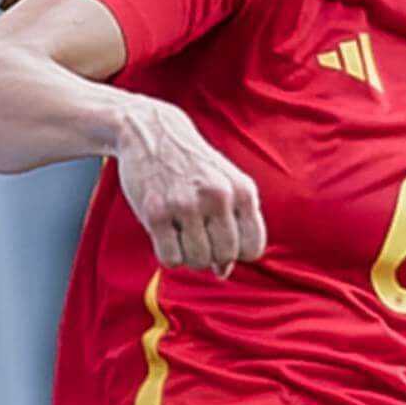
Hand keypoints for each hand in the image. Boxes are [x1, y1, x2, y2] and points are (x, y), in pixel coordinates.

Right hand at [110, 98, 265, 275]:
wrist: (152, 131)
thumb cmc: (193, 165)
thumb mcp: (224, 185)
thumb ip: (233, 226)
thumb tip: (224, 273)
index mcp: (242, 190)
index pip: (253, 248)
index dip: (238, 252)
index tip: (222, 240)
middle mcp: (218, 196)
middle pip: (225, 256)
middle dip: (212, 256)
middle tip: (198, 237)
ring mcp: (186, 204)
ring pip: (198, 261)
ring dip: (189, 256)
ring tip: (181, 235)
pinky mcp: (156, 212)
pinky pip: (170, 258)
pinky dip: (168, 256)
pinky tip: (165, 236)